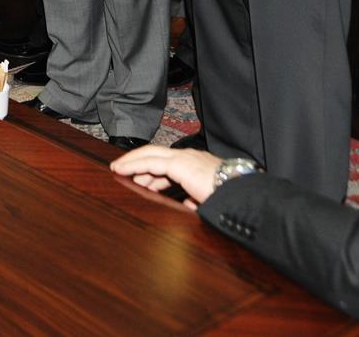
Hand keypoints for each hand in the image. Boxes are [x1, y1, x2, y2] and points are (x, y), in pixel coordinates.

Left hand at [110, 146, 224, 207]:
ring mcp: (183, 158)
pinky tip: (122, 170)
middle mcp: (188, 157)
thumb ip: (195, 199)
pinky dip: (134, 165)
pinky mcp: (178, 164)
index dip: (152, 171)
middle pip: (156, 154)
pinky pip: (150, 162)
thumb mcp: (207, 200)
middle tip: (121, 169)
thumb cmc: (229, 198)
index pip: (168, 164)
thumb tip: (187, 203)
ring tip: (118, 169)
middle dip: (137, 160)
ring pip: (150, 155)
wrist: (241, 194)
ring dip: (132, 161)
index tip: (140, 179)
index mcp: (195, 166)